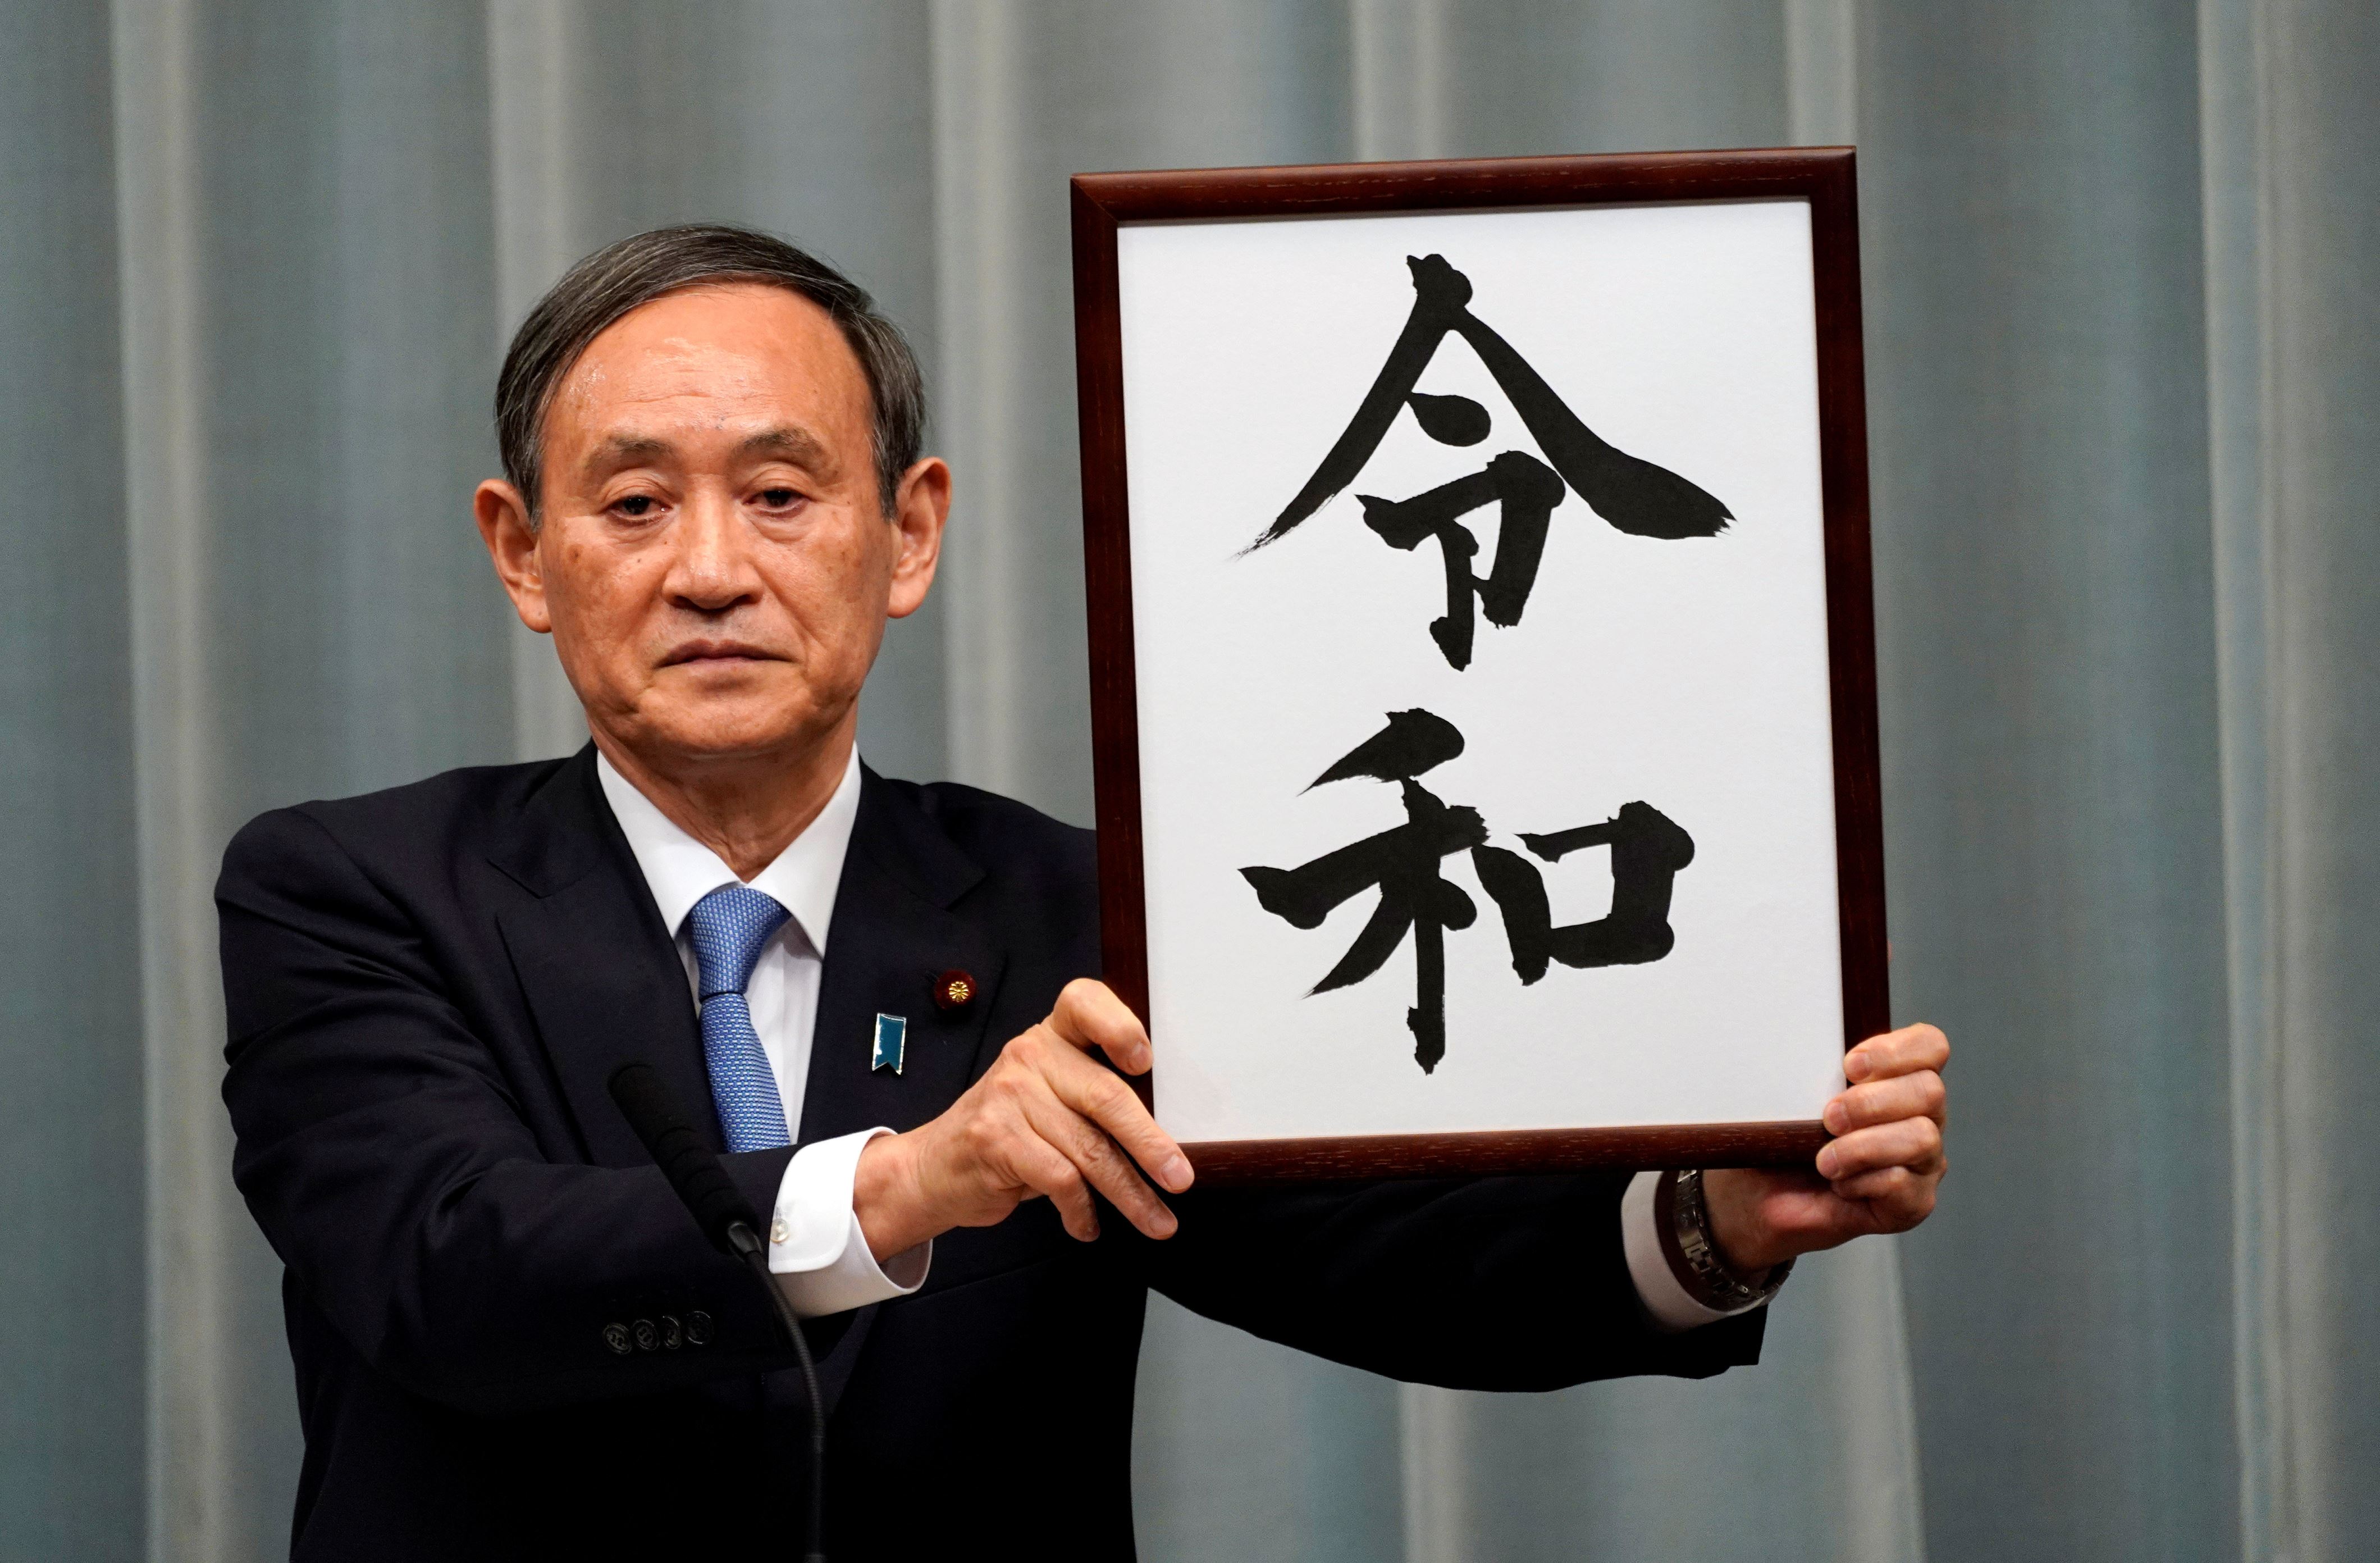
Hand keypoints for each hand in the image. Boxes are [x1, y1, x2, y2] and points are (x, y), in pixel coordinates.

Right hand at [852, 979, 1193, 1258]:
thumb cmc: (1011, 1132)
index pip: (1084, 1002)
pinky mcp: (995, 1139)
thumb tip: (1168, 1142)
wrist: (935, 1167)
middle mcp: (1029, 1056)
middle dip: (1150, 1144)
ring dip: (1129, 1194)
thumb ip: (1095, 1098)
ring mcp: (1008, 1096)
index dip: (1119, 1025)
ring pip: (1089, 1150)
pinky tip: (1087, 1224)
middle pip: (1105, 1095)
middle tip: (1180, 1178)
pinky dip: (1082, 1210)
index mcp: (1051, 1036)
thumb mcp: (1050, 1098)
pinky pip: (1060, 1179)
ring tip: (1156, 1220)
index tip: (1145, 1061)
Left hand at [1701, 1023, 1948, 1274]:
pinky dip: (1862, 1182)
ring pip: (1921, 1138)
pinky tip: (1838, 1184)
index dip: (1897, 1051)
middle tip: (1829, 1117)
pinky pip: (1902, 1184)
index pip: (1930, 1045)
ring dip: (1864, 1146)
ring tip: (1825, 1159)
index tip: (1850, 1066)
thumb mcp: (1789, 1095)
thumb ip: (1811, 1072)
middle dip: (1871, 1102)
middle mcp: (1922, 1115)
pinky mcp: (1913, 1203)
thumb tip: (1807, 1060)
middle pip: (1929, 1091)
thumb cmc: (1781, 1137)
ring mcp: (1923, 1161)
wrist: (1759, 1194)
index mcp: (1899, 1078)